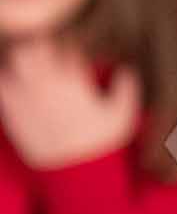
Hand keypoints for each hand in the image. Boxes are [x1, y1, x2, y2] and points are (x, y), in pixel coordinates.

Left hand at [0, 38, 139, 169]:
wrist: (72, 171)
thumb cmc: (99, 142)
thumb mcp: (122, 117)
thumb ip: (126, 90)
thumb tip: (126, 69)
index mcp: (74, 84)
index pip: (67, 45)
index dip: (70, 42)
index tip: (76, 50)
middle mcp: (47, 86)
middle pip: (35, 46)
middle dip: (43, 44)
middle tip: (53, 53)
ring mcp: (26, 96)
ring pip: (15, 59)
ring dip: (24, 57)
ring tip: (36, 65)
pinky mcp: (11, 109)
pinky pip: (2, 81)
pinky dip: (9, 77)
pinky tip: (22, 82)